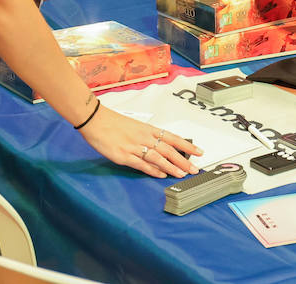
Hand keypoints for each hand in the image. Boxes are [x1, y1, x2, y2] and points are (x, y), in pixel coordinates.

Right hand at [80, 107, 202, 178]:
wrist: (96, 120)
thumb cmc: (114, 123)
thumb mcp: (136, 127)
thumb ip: (148, 136)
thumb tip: (162, 147)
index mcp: (149, 129)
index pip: (173, 138)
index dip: (187, 145)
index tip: (199, 152)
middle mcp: (144, 137)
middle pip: (169, 149)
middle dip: (184, 160)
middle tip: (194, 169)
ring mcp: (135, 147)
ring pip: (158, 158)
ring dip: (172, 167)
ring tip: (182, 174)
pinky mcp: (124, 156)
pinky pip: (142, 164)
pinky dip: (153, 170)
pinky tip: (161, 175)